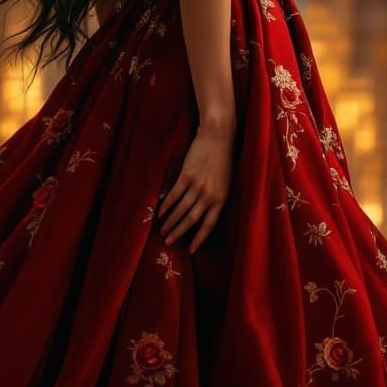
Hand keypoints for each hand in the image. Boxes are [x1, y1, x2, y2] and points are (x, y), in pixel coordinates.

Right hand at [159, 120, 233, 253]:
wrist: (218, 136)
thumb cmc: (223, 158)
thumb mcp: (225, 182)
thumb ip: (215, 198)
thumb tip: (203, 212)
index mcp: (221, 199)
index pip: (209, 225)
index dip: (199, 239)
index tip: (191, 250)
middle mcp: (210, 196)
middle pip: (192, 220)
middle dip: (179, 233)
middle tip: (169, 242)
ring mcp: (197, 186)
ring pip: (182, 210)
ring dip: (171, 222)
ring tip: (162, 230)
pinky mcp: (186, 176)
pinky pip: (174, 195)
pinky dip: (166, 205)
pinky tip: (160, 212)